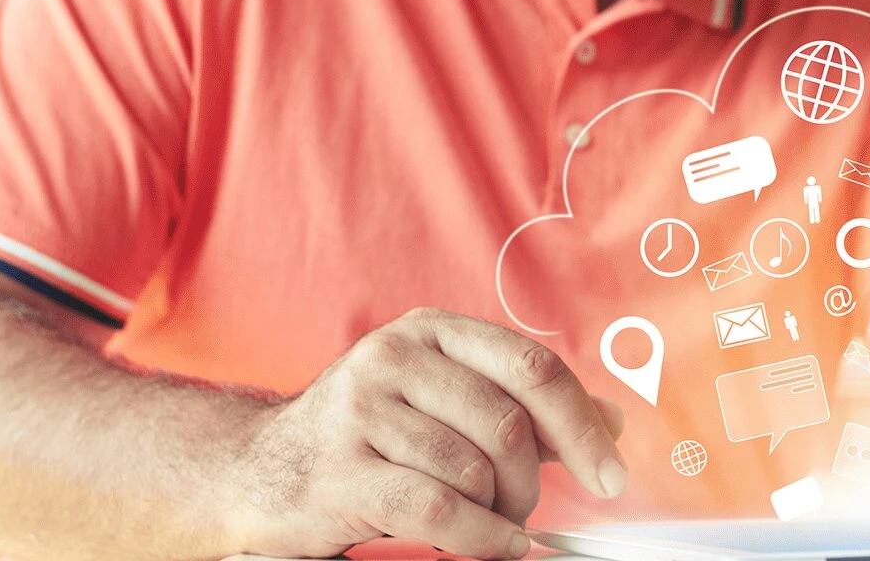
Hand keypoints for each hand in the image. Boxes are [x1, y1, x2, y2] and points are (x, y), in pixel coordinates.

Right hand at [230, 308, 628, 559]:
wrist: (256, 471)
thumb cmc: (365, 437)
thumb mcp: (443, 402)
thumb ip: (524, 409)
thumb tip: (610, 422)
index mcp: (431, 331)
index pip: (531, 367)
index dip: (582, 424)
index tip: (612, 474)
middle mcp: (393, 358)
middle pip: (508, 422)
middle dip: (532, 481)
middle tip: (527, 510)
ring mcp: (360, 412)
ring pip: (473, 469)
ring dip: (498, 512)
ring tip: (487, 522)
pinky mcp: (337, 472)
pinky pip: (435, 509)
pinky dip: (479, 537)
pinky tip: (494, 544)